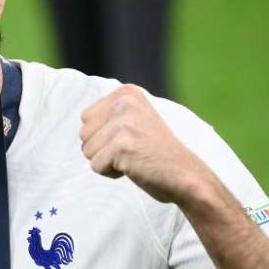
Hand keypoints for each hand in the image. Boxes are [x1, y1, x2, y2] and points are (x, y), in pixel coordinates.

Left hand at [79, 85, 214, 205]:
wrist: (186, 175)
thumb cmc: (156, 153)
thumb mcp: (134, 121)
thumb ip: (110, 115)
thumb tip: (82, 117)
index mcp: (126, 92)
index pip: (86, 118)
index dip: (102, 136)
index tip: (130, 139)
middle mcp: (124, 102)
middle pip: (84, 134)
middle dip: (102, 149)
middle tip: (132, 151)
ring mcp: (123, 123)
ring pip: (87, 151)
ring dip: (107, 162)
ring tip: (134, 158)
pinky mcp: (122, 145)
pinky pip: (96, 166)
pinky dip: (112, 173)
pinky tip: (134, 167)